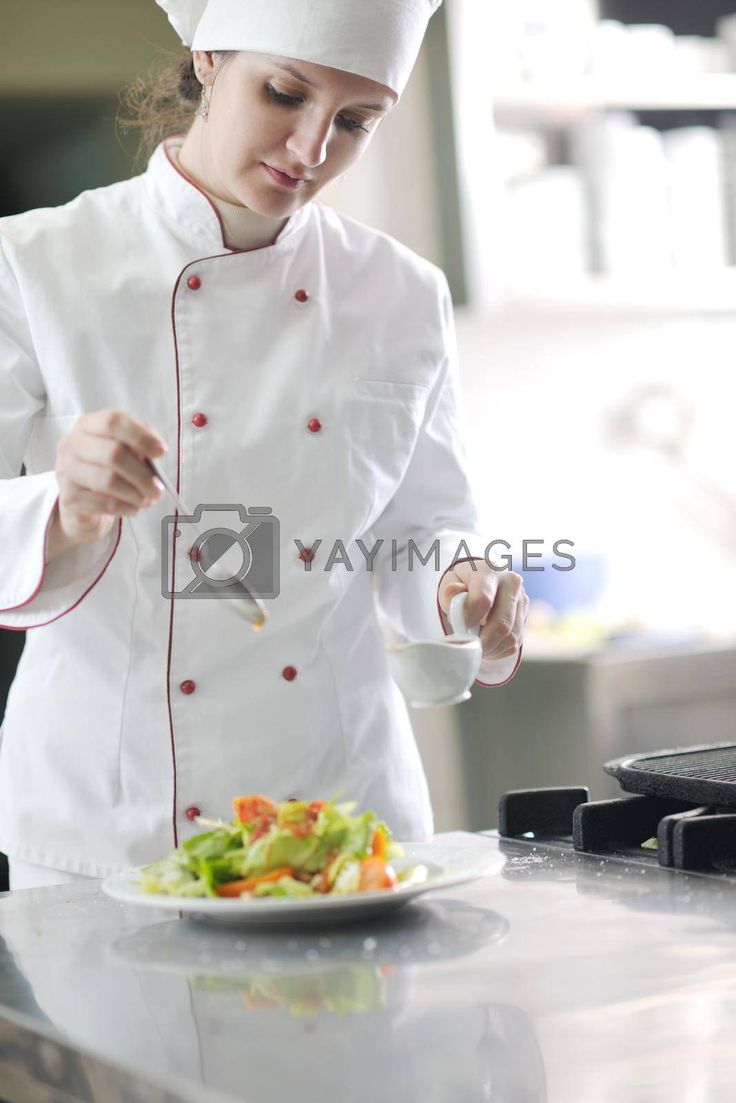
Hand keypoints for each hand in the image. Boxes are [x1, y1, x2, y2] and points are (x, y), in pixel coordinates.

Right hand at [54, 409, 167, 546]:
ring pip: (108, 480)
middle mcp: (71, 444)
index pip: (112, 421)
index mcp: (88, 425)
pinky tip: (134, 508)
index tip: (161, 452)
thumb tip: (156, 451)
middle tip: (157, 488)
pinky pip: (104, 503)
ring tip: (148, 500)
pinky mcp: (69, 497)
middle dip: (142, 474)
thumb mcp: (125, 449)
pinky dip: (126, 507)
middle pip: (113, 453)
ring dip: (135, 493)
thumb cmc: (109, 468)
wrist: (84, 500)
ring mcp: (66, 471)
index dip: (140, 436)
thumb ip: (140, 443)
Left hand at [438, 559, 527, 661]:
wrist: (482, 582)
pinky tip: (486, 646)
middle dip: (482, 642)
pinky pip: (515, 644)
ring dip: (490, 649)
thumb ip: (450, 591)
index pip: (483, 600)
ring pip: (510, 637)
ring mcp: (522, 601)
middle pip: (501, 623)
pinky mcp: (525, 617)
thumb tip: (454, 593)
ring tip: (476, 646)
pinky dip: (498, 651)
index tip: (460, 627)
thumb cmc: (463, 585)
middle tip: (469, 646)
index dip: (470, 619)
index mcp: (490, 571)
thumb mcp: (450, 583)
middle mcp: (512, 583)